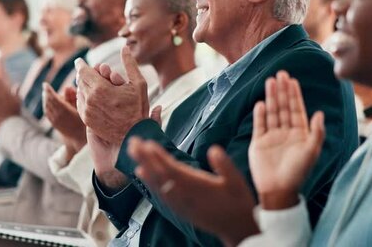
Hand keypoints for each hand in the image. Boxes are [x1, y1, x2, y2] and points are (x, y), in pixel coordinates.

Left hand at [44, 84, 86, 154]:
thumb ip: (73, 97)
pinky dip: (46, 106)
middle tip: (45, 87)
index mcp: (65, 111)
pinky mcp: (54, 124)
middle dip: (47, 94)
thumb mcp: (82, 108)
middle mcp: (58, 116)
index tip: (45, 84)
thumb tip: (66, 86)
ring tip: (46, 93)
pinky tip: (47, 102)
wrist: (81, 139)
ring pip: (47, 108)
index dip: (48, 91)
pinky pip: (47, 113)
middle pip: (49, 102)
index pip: (53, 99)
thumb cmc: (85, 121)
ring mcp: (55, 121)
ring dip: (45, 100)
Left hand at [75, 46, 149, 143]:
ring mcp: (87, 111)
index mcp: (101, 88)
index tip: (79, 61)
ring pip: (79, 92)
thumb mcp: (139, 83)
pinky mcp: (86, 120)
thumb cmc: (138, 108)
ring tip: (94, 85)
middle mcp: (90, 99)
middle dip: (85, 74)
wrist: (133, 134)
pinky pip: (80, 104)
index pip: (83, 71)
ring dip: (84, 86)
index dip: (81, 64)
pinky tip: (93, 97)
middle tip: (91, 72)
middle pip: (80, 80)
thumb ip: (130, 64)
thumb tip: (125, 47)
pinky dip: (84, 97)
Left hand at [129, 139, 258, 246]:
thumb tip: (214, 149)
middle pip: (160, 174)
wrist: (237, 230)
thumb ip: (226, 166)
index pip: (173, 170)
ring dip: (144, 166)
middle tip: (132, 142)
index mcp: (198, 187)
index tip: (148, 143)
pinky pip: (160, 193)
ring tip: (133, 151)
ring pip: (157, 183)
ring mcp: (180, 203)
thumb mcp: (238, 183)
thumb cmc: (239, 203)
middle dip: (145, 158)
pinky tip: (141, 173)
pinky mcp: (180, 208)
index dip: (160, 157)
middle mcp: (185, 195)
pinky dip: (149, 182)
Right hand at [249, 71, 324, 209]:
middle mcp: (286, 132)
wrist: (278, 189)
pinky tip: (261, 103)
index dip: (294, 95)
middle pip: (283, 107)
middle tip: (280, 73)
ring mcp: (271, 136)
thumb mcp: (311, 152)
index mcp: (300, 133)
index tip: (292, 80)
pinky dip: (260, 114)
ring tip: (270, 81)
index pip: (296, 109)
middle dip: (282, 91)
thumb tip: (320, 112)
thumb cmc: (298, 172)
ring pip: (272, 112)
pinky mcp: (258, 142)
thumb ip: (317, 132)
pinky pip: (259, 125)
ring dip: (271, 97)